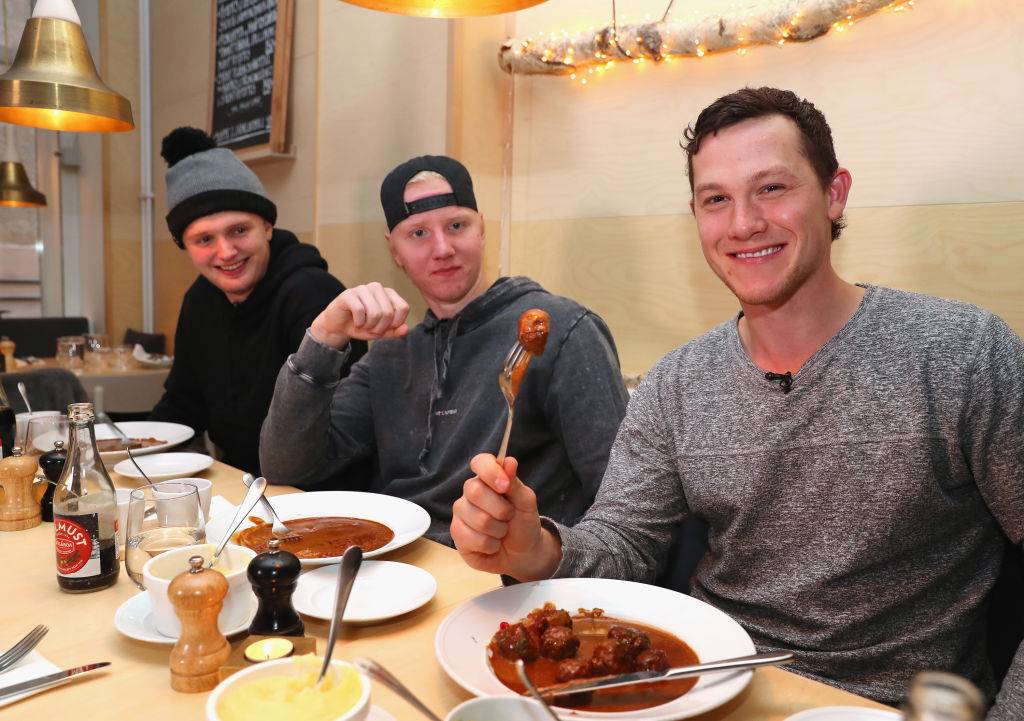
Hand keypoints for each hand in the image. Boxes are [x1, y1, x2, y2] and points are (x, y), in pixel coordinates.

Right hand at [309, 282, 409, 348]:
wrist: (338, 326)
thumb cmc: (362, 325)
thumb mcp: (380, 331)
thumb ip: (394, 331)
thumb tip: (406, 329)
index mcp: (388, 293)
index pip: (403, 307)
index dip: (395, 323)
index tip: (385, 329)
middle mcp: (377, 287)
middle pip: (388, 312)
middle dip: (380, 328)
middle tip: (371, 329)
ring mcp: (362, 288)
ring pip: (375, 312)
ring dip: (369, 326)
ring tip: (363, 326)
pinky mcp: (348, 293)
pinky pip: (360, 310)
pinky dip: (359, 322)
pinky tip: (356, 322)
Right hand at [451, 453, 561, 580]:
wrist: (522, 552)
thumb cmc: (523, 523)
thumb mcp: (526, 503)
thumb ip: (516, 484)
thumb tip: (509, 462)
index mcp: (488, 479)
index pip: (480, 462)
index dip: (490, 471)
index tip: (505, 486)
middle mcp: (470, 492)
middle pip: (476, 491)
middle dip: (501, 510)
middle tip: (509, 516)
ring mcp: (461, 513)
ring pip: (478, 519)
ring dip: (499, 530)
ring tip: (501, 531)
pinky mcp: (457, 533)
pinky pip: (473, 539)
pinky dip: (490, 545)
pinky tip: (492, 543)